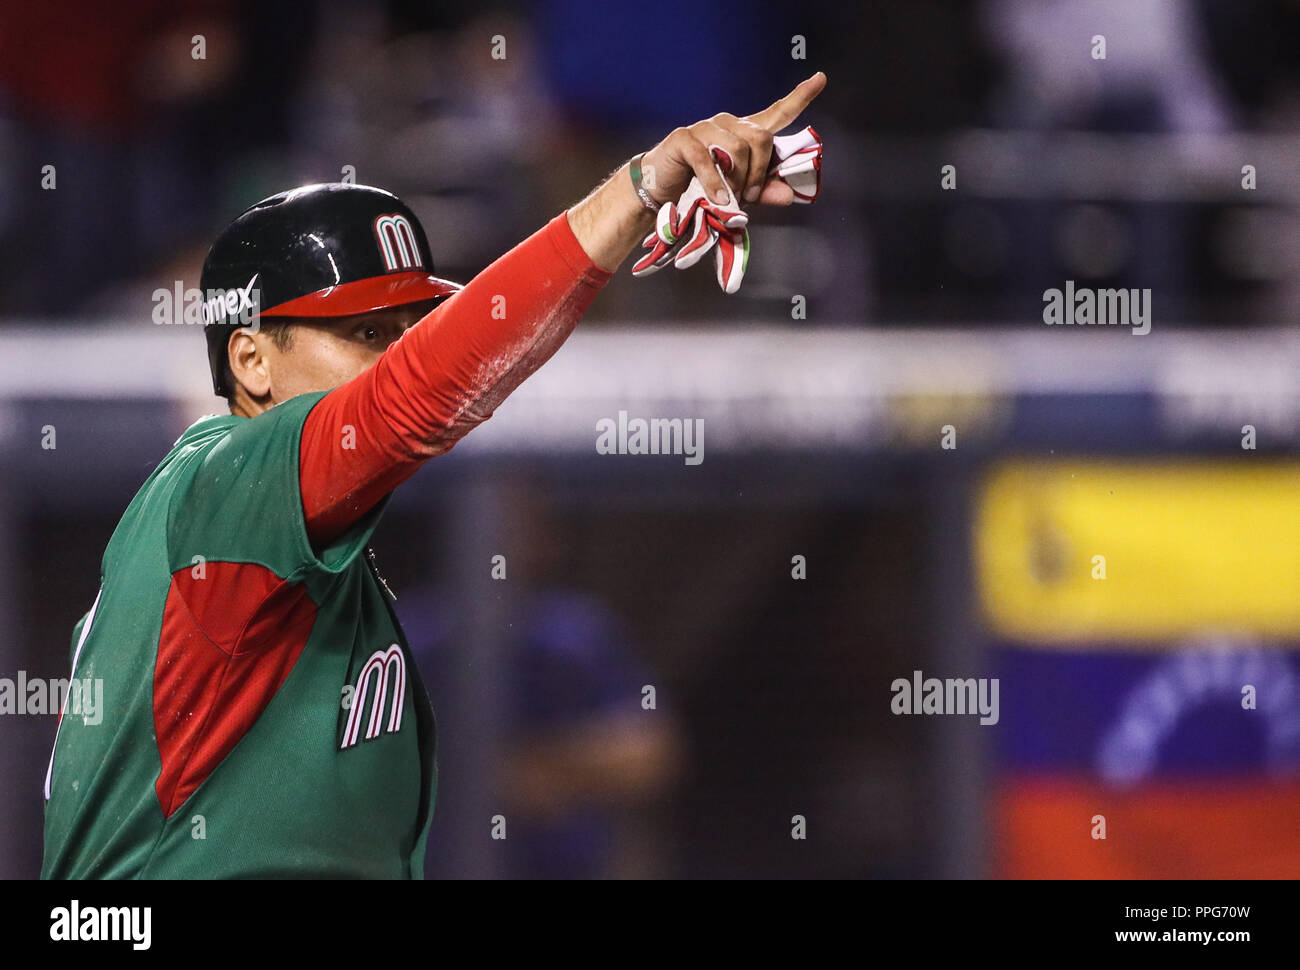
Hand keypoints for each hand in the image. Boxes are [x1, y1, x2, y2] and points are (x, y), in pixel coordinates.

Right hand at [639, 71, 826, 208]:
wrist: (661, 189)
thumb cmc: (702, 186)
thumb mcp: (738, 192)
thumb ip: (764, 192)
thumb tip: (789, 195)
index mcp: (745, 133)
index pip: (778, 112)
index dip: (800, 97)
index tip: (821, 78)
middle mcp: (728, 124)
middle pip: (760, 137)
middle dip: (760, 171)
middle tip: (747, 195)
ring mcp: (705, 128)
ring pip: (738, 148)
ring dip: (737, 180)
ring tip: (728, 198)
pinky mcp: (684, 139)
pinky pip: (707, 160)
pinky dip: (715, 183)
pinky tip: (718, 198)